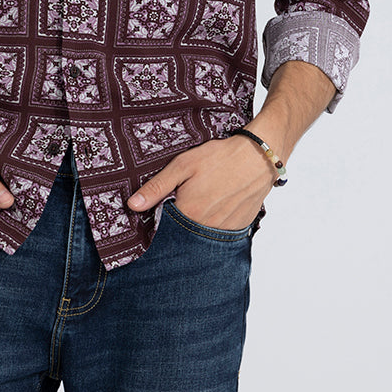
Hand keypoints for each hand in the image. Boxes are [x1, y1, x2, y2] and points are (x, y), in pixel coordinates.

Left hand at [127, 137, 274, 229]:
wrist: (258, 157)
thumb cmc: (220, 158)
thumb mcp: (183, 165)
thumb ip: (157, 187)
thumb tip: (133, 205)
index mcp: (188, 214)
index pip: (163, 226)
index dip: (159, 216)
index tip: (161, 205)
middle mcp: (206, 229)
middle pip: (183, 232)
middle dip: (179, 220)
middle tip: (188, 198)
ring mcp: (224, 231)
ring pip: (202, 234)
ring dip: (197, 223)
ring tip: (204, 199)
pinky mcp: (239, 228)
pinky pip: (220, 233)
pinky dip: (215, 223)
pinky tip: (217, 204)